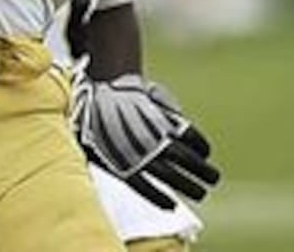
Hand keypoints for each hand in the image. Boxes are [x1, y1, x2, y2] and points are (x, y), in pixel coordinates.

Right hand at [72, 72, 220, 209]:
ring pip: (172, 178)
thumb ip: (163, 100)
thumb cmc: (113, 93)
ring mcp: (139, 155)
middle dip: (205, 172)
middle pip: (189, 162)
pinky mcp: (122, 168)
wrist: (80, 100)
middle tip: (213, 179)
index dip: (202, 148)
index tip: (205, 154)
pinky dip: (159, 198)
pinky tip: (170, 205)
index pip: (194, 139)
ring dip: (190, 187)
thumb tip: (179, 114)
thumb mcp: (140, 87)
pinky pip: (145, 189)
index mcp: (162, 120)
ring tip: (200, 193)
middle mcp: (155, 140)